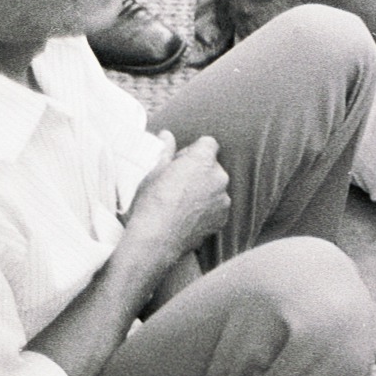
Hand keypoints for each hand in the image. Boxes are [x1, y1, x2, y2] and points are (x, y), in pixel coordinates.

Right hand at [124, 132, 231, 262]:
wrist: (156, 240)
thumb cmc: (151, 203)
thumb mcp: (153, 172)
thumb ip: (166, 151)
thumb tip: (167, 135)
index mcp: (202, 160)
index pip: (208, 143)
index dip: (193, 151)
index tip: (179, 162)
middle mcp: (219, 177)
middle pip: (213, 166)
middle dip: (199, 171)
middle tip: (177, 184)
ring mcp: (223, 199)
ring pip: (215, 187)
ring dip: (204, 191)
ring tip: (181, 204)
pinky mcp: (222, 218)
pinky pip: (216, 206)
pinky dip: (207, 209)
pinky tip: (187, 217)